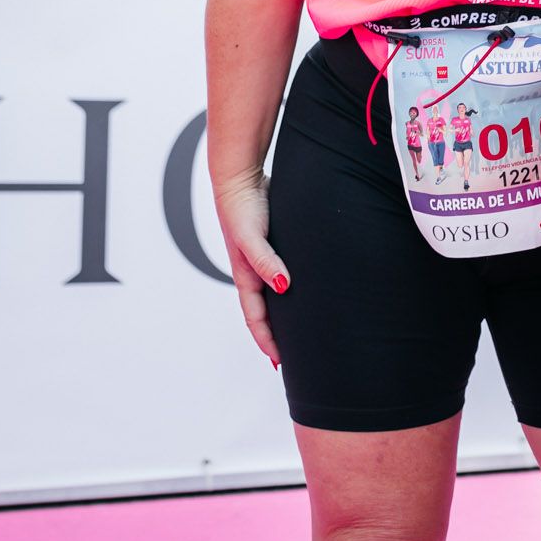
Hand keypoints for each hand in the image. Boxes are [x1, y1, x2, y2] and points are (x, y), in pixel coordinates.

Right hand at [214, 173, 290, 366]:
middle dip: (274, 336)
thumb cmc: (241, 206)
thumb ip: (265, 261)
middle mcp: (251, 271)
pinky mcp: (272, 244)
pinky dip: (288, 289)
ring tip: (300, 330)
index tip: (279, 363)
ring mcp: (261, 259)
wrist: (239, 177)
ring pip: (272, 295)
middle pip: (263, 312)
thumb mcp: (251, 237)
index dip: (266, 341)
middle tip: (292, 356)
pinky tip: (301, 290)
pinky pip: (280, 274)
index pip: (255, 318)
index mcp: (244, 275)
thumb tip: (283, 287)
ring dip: (282, 314)